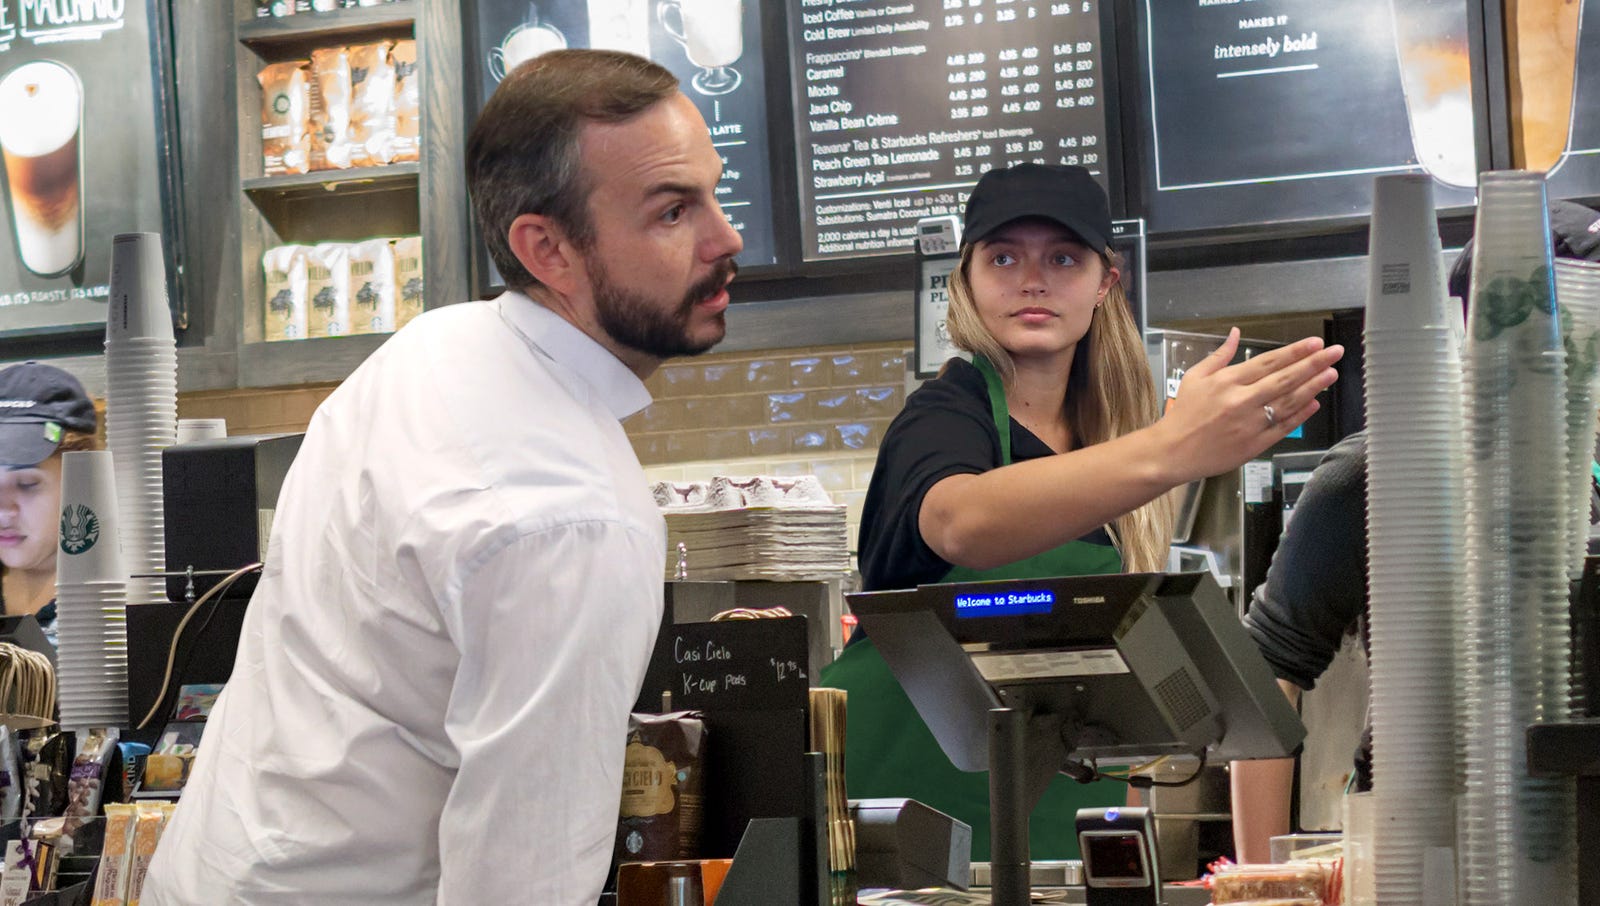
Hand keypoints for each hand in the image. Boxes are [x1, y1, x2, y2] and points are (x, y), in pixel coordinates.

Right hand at [1156, 328, 1343, 482]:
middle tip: (1334, 352)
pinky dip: (1300, 414)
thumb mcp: (1194, 377)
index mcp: (1227, 382)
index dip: (1295, 352)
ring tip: (1331, 374)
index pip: (1268, 362)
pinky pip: (1283, 427)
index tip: (1315, 343)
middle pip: (1285, 379)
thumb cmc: (1183, 414)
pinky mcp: (1254, 444)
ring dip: (1313, 387)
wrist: (1173, 451)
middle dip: (1313, 364)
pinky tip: (1314, 403)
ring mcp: (1250, 423)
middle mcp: (1241, 401)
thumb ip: (1219, 355)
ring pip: (1288, 402)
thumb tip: (1235, 333)